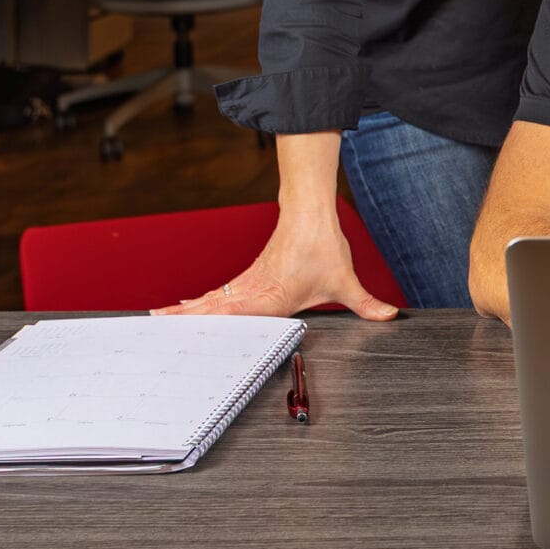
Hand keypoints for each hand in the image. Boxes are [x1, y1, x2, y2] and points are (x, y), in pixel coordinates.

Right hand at [154, 212, 399, 320]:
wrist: (310, 213)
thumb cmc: (323, 246)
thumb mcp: (345, 281)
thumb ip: (367, 303)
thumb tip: (391, 315)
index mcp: (273, 297)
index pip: (240, 315)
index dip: (216, 326)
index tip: (191, 335)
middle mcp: (254, 291)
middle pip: (216, 310)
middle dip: (188, 322)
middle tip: (158, 330)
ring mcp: (247, 283)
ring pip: (211, 301)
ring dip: (186, 312)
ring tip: (158, 321)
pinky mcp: (247, 278)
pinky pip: (217, 294)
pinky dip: (197, 303)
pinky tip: (182, 308)